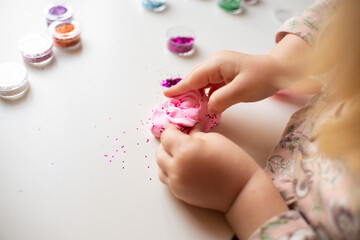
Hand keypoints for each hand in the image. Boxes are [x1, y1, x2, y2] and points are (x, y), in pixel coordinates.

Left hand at [156, 124, 258, 211]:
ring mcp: (176, 183)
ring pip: (160, 167)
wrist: (241, 190)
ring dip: (166, 158)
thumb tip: (188, 130)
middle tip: (178, 140)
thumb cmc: (233, 162)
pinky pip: (167, 179)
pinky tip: (183, 167)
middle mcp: (177, 168)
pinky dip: (171, 171)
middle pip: (159, 152)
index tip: (176, 128)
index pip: (167, 136)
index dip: (171, 129)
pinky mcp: (179, 193)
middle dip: (167, 144)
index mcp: (185, 150)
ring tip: (180, 154)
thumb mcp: (214, 139)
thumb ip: (195, 134)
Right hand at [164, 34, 310, 113]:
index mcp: (217, 64)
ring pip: (202, 83)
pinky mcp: (225, 76)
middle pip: (195, 80)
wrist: (279, 72)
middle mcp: (216, 64)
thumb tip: (208, 108)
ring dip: (196, 96)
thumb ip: (220, 100)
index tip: (167, 96)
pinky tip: (205, 105)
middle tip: (177, 108)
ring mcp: (220, 69)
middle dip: (186, 93)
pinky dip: (206, 96)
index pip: (193, 78)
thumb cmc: (262, 78)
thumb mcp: (241, 91)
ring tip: (188, 109)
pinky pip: (210, 86)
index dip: (180, 88)